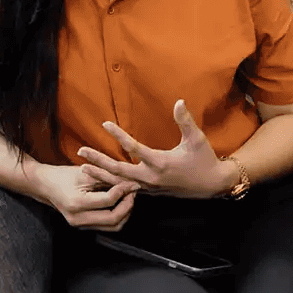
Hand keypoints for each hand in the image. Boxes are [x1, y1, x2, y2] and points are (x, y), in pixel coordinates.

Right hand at [32, 162, 137, 230]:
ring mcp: (80, 225)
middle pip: (113, 219)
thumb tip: (131, 183)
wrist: (45, 185)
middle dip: (128, 205)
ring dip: (125, 213)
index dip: (124, 191)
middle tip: (133, 192)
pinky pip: (106, 226)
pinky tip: (120, 202)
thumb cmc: (64, 176)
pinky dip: (117, 215)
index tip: (132, 183)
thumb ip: (109, 178)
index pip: (109, 201)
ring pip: (113, 226)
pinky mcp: (83, 226)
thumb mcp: (86, 173)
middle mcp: (78, 218)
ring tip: (128, 197)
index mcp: (77, 203)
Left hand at [77, 100, 234, 199]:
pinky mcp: (150, 191)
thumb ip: (185, 121)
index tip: (105, 124)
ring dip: (100, 174)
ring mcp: (149, 186)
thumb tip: (179, 101)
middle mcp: (151, 177)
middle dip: (98, 160)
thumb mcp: (197, 139)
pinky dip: (111, 184)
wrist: (211, 185)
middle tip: (80, 151)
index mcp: (161, 163)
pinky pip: (126, 188)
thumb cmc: (204, 160)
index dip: (118, 135)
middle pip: (118, 170)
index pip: (134, 148)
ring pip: (119, 182)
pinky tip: (100, 180)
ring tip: (83, 167)